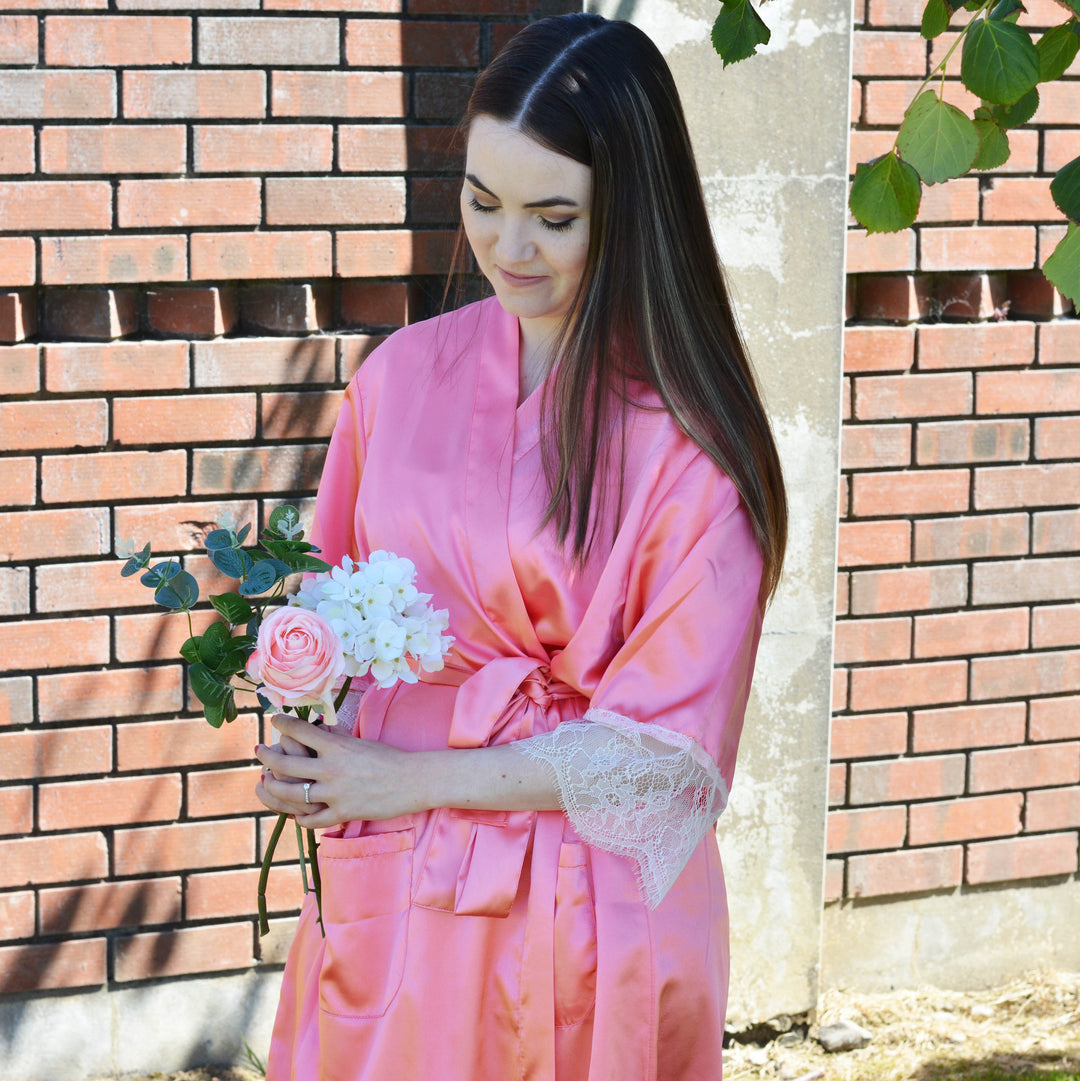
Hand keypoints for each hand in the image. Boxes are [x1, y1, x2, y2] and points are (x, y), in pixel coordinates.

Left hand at [254, 714, 428, 828]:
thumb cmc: (389, 758)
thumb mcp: (360, 743)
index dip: (283, 724)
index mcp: (337, 746)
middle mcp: (331, 768)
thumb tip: (317, 731)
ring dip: (273, 787)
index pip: (300, 731)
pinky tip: (295, 814)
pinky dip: (299, 817)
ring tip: (266, 781)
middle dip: (267, 756)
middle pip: (286, 763)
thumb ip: (336, 740)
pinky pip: (310, 819)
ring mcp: (335, 793)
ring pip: (290, 793)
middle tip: (260, 751)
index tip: (275, 721)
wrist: (413, 780)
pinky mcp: (342, 813)